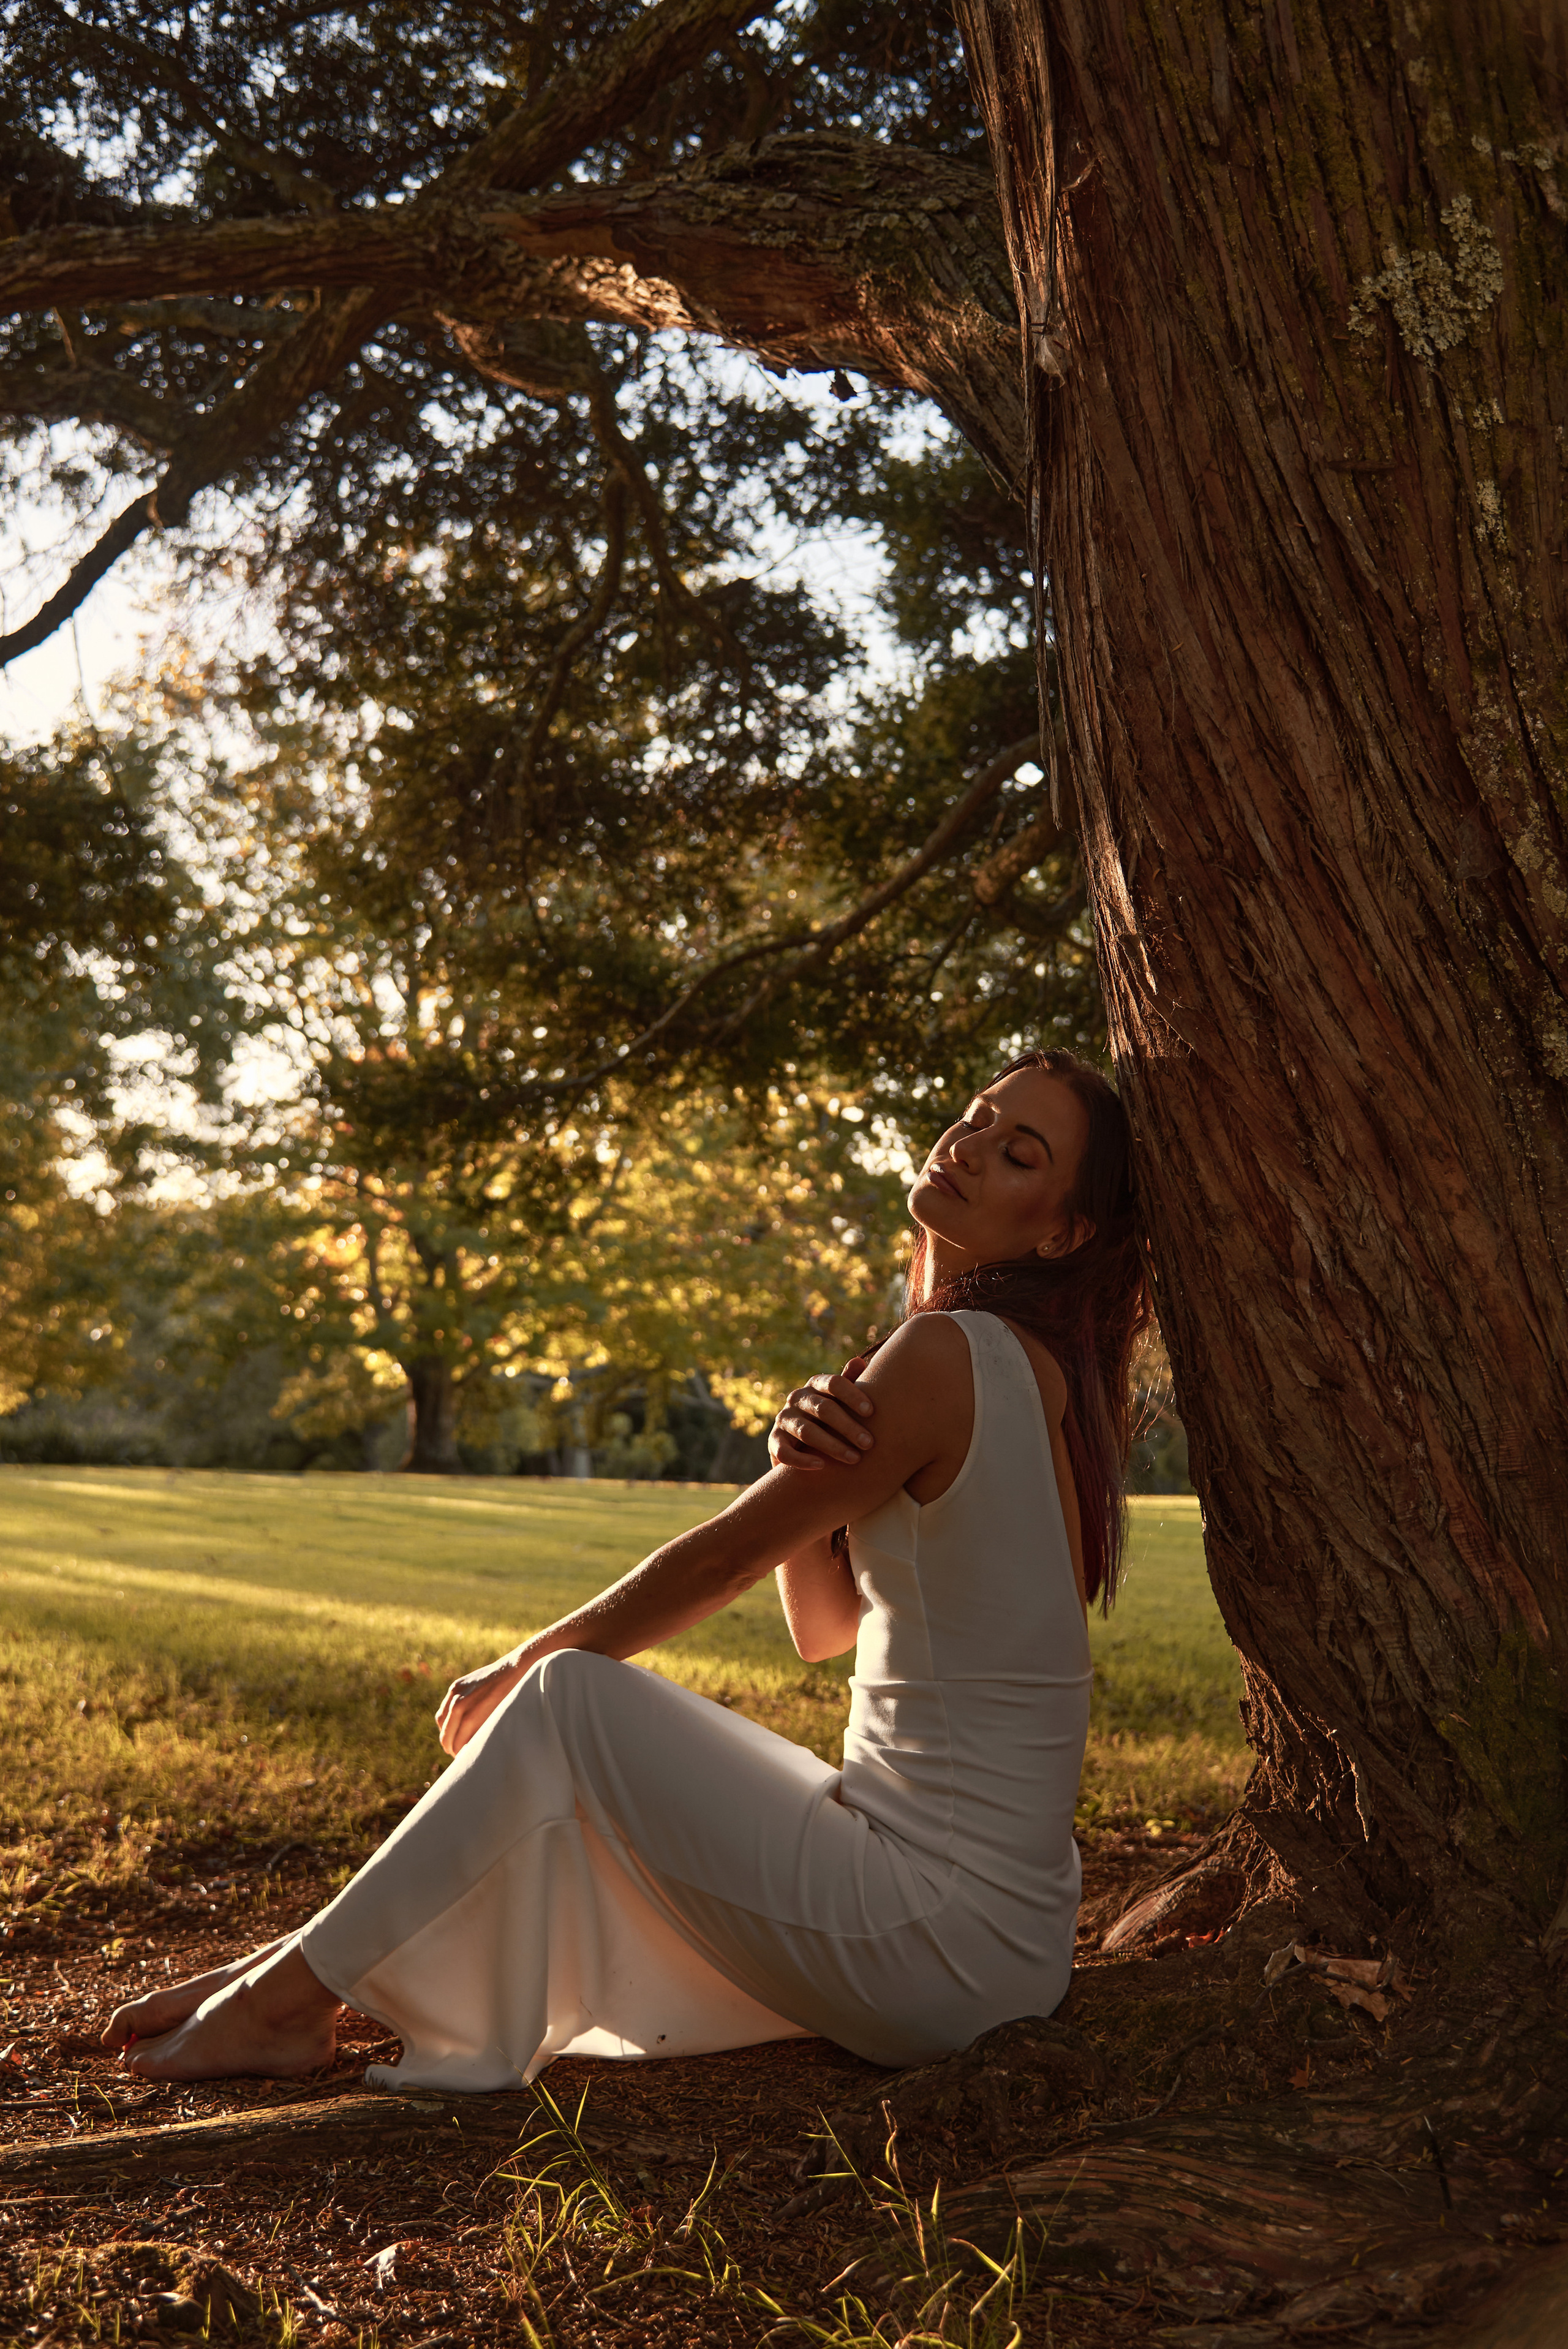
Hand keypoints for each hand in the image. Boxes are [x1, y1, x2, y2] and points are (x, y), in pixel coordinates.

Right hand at [436, 1648, 528, 1756]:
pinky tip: (455, 1725)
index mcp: (472, 1717)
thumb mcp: (499, 1722)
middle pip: (446, 1736)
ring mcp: (456, 1693)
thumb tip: (472, 1750)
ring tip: (455, 1741)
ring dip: (446, 1733)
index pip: (456, 1744)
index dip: (459, 1755)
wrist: (516, 1669)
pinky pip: (444, 1708)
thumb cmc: (513, 1700)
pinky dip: (446, 1719)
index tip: (464, 1760)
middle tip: (458, 1756)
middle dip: (451, 1748)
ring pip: (441, 1722)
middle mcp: (460, 1704)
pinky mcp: (455, 1686)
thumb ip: (482, 1735)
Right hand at [769, 1355, 874, 1469]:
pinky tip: (821, 1466)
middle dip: (848, 1426)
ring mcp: (783, 1419)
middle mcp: (797, 1398)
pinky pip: (785, 1452)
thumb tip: (858, 1361)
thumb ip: (848, 1383)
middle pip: (823, 1409)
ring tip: (854, 1459)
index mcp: (815, 1385)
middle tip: (869, 1443)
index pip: (834, 1383)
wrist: (801, 1444)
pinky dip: (803, 1460)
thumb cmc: (829, 1419)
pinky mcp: (774, 1442)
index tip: (871, 1412)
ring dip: (833, 1446)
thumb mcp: (838, 1401)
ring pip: (807, 1432)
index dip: (852, 1395)